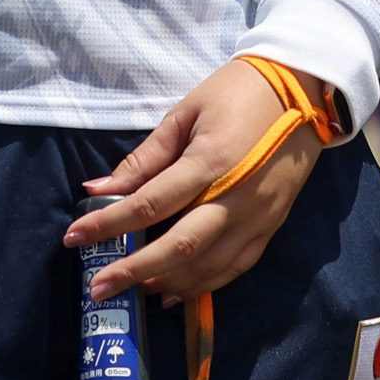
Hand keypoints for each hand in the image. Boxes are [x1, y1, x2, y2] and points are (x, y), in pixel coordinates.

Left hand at [64, 59, 326, 300]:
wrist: (305, 89)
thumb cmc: (237, 91)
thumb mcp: (186, 113)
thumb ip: (146, 158)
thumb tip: (100, 187)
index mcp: (211, 161)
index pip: (150, 203)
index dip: (108, 224)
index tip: (74, 237)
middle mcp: (236, 197)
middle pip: (178, 246)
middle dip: (133, 270)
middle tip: (98, 286)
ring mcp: (258, 216)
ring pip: (208, 265)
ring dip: (166, 282)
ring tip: (132, 289)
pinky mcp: (271, 226)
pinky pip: (235, 266)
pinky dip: (203, 284)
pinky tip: (176, 290)